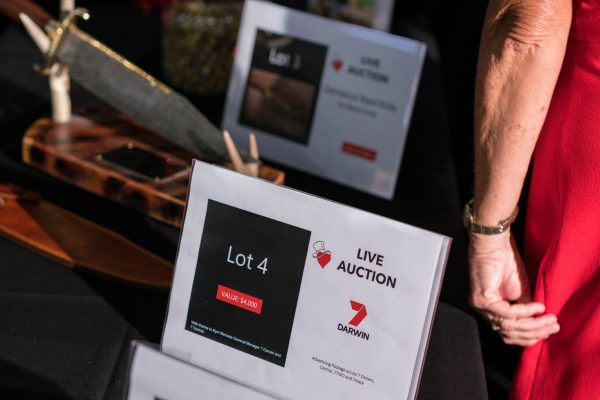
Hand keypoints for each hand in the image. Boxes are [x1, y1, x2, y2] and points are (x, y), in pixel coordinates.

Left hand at [468, 230, 559, 345]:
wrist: (494, 245)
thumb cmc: (506, 263)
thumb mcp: (522, 291)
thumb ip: (527, 310)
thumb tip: (539, 325)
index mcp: (491, 312)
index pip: (509, 334)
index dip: (530, 336)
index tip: (550, 331)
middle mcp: (484, 312)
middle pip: (510, 333)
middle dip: (535, 332)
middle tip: (554, 327)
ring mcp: (481, 307)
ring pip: (509, 326)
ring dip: (533, 324)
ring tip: (549, 319)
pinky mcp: (482, 299)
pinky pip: (507, 313)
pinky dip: (524, 312)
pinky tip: (538, 307)